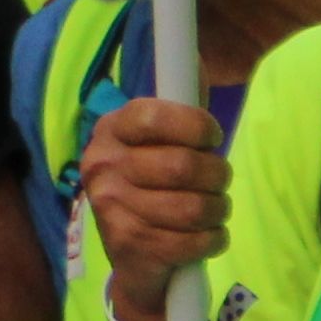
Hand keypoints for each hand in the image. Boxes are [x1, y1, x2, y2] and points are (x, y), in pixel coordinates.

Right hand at [82, 95, 232, 320]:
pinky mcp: (130, 245)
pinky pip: (195, 240)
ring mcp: (112, 207)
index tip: (211, 137)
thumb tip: (197, 59)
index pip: (154, 114)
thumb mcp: (158, 145)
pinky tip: (205, 236)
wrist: (133, 261)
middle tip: (218, 182)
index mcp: (111, 131)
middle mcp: (103, 165)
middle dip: (218, 176)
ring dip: (218, 210)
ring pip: (194, 206)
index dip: (195, 124)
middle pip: (183, 165)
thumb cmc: (153, 189)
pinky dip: (214, 239)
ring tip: (213, 210)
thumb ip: (180, 107)